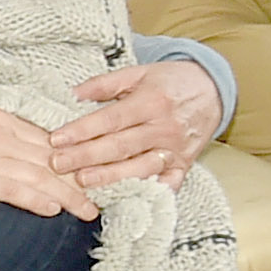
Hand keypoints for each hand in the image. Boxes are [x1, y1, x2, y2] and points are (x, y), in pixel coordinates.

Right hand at [0, 109, 99, 219]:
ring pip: (36, 175)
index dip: (76, 162)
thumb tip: (49, 160)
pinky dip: (34, 199)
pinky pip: (10, 189)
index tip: (96, 179)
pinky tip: (52, 210)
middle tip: (99, 202)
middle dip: (79, 182)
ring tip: (86, 212)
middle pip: (49, 159)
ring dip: (66, 196)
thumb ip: (10, 141)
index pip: (49, 141)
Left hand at [49, 59, 223, 188]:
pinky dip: (147, 193)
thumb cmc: (169, 82)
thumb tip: (72, 95)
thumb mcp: (138, 73)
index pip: (111, 119)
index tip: (56, 139)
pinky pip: (166, 184)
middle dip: (86, 156)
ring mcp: (176, 150)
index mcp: (151, 102)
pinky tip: (124, 198)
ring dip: (110, 177)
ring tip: (83, 182)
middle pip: (121, 146)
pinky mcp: (185, 166)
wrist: (213, 90)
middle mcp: (165, 128)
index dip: (82, 130)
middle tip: (57, 164)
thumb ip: (104, 83)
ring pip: (140, 167)